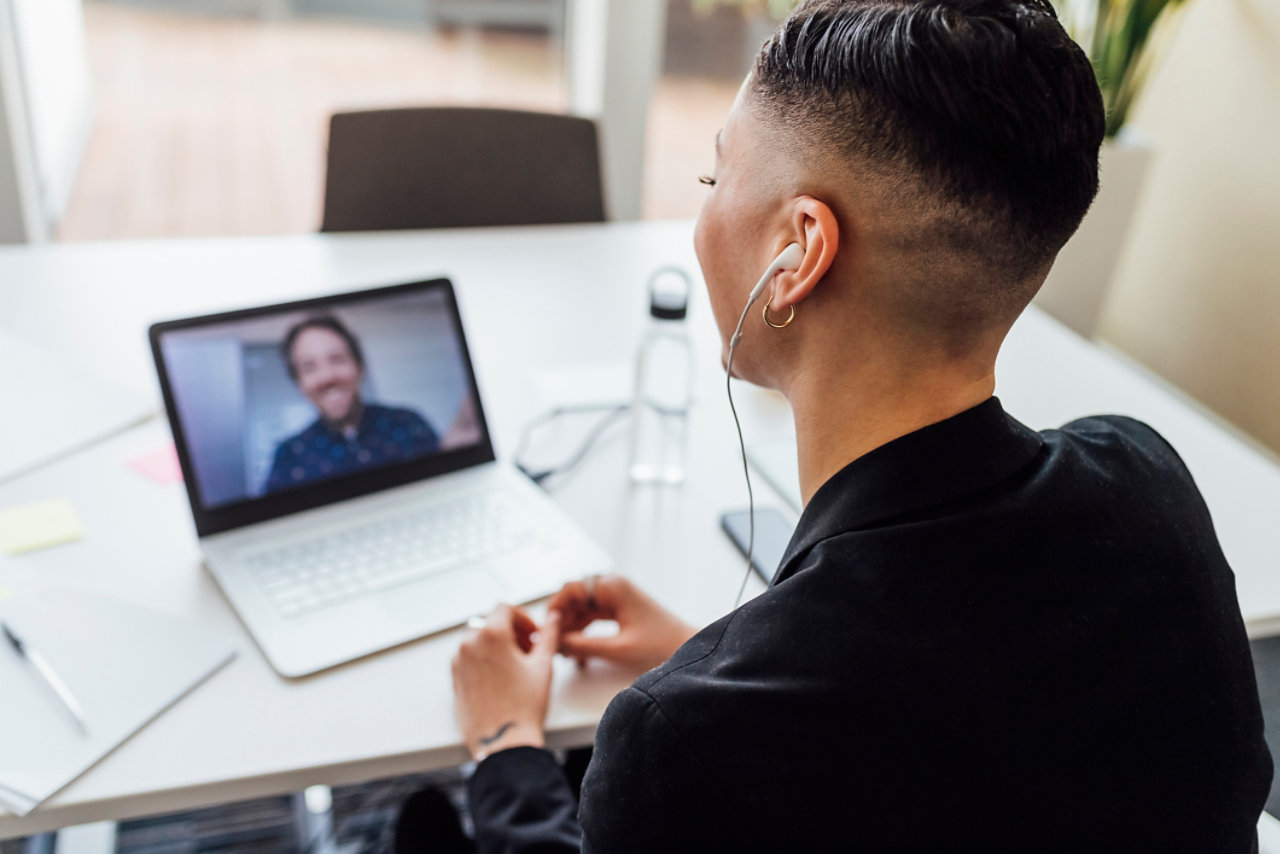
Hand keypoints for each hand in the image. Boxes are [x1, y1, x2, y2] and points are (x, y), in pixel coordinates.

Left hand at [452, 604, 559, 759]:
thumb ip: (548, 635)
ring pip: (479, 642)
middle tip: (529, 651)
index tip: (533, 633)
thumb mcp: (543, 665)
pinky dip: (484, 661)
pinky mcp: (454, 679)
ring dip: (497, 646)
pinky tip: (502, 679)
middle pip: (491, 624)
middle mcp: (469, 644)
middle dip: (512, 633)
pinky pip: (469, 659)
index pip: (505, 608)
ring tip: (516, 667)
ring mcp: (458, 662)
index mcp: (490, 635)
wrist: (503, 743)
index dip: (523, 618)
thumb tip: (552, 619)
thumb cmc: (524, 706)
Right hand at [548, 576, 696, 671]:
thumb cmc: (662, 645)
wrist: (690, 650)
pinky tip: (578, 650)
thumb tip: (557, 644)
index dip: (554, 608)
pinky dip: (583, 629)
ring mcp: (617, 597)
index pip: (570, 588)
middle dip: (562, 619)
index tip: (547, 629)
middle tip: (552, 643)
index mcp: (613, 587)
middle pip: (574, 596)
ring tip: (564, 650)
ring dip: (571, 626)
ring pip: (581, 607)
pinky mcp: (621, 609)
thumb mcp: (618, 649)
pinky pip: (593, 615)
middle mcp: (613, 587)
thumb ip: (584, 646)